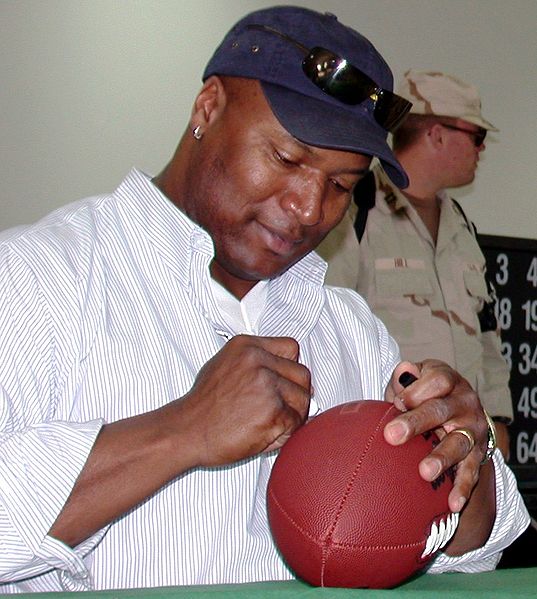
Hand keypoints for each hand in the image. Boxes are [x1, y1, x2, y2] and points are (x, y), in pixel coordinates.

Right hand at [180, 334, 310, 466]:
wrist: (186, 431)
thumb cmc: (203, 406)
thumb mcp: (224, 365)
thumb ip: (256, 363)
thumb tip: (289, 377)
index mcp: (246, 345)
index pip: (291, 348)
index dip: (289, 368)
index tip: (283, 382)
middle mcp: (257, 360)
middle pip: (302, 374)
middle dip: (295, 393)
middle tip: (280, 407)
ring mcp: (266, 384)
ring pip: (303, 398)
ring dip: (293, 414)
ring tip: (269, 421)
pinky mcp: (273, 410)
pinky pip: (297, 421)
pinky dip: (286, 431)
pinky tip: (265, 433)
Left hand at [383, 360, 488, 513]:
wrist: (458, 411)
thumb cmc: (423, 394)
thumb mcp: (415, 380)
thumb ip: (405, 378)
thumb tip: (403, 373)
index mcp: (447, 379)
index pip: (437, 381)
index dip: (416, 391)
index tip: (397, 402)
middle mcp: (464, 402)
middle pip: (441, 411)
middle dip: (416, 423)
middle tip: (393, 436)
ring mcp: (473, 429)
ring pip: (458, 443)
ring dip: (442, 458)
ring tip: (424, 472)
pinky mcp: (478, 454)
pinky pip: (471, 472)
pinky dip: (462, 488)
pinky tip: (452, 503)